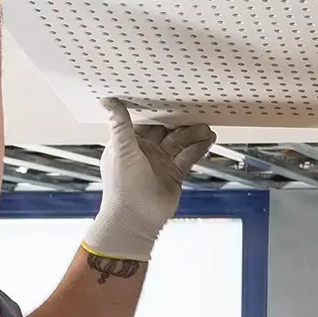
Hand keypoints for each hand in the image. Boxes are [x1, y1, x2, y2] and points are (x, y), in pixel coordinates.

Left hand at [81, 101, 217, 261]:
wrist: (135, 220)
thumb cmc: (123, 188)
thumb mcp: (122, 150)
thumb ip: (119, 125)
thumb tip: (107, 101)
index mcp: (129, 143)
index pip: (145, 121)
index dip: (158, 110)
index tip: (171, 96)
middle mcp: (145, 151)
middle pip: (166, 129)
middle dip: (180, 121)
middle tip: (195, 109)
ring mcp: (161, 162)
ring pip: (180, 142)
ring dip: (193, 134)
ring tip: (207, 126)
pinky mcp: (174, 173)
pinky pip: (188, 156)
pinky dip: (199, 148)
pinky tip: (209, 139)